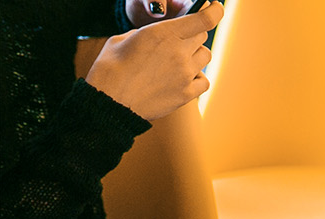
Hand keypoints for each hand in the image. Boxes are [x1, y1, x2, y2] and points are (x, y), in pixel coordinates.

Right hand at [86, 1, 222, 119]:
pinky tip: (182, 78)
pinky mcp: (186, 93)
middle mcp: (179, 52)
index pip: (205, 19)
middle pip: (202, 35)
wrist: (108, 103)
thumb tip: (161, 35)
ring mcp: (185, 74)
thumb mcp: (122, 40)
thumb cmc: (110, 70)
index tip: (215, 7)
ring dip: (195, 55)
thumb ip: (147, 33)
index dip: (215, 11)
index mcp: (163, 34)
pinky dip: (197, 77)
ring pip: (205, 56)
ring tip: (176, 61)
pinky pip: (204, 80)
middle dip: (192, 34)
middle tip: (176, 41)